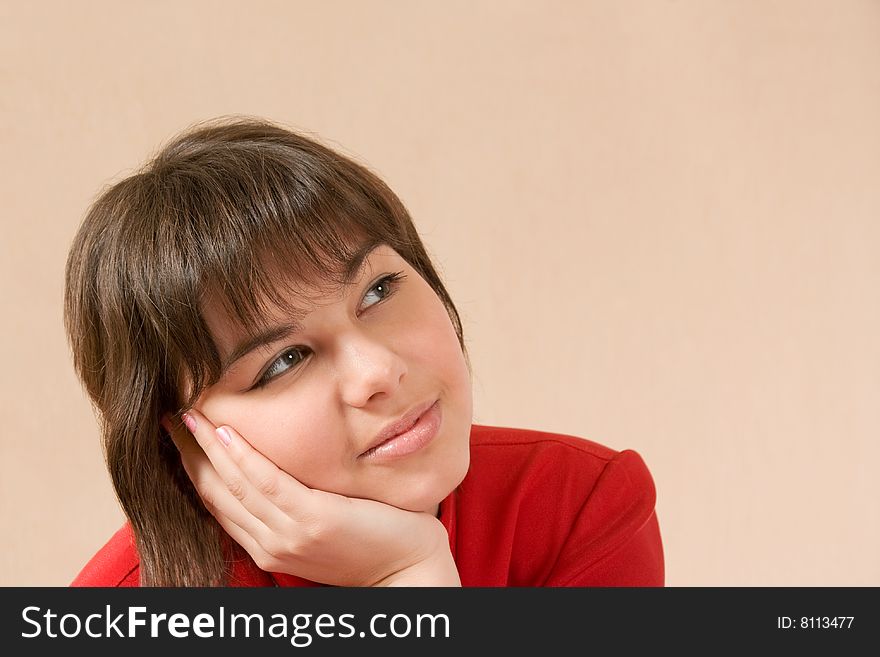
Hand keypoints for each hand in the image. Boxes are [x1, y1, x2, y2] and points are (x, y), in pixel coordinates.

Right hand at [166, 408, 459, 586]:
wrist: (409, 569)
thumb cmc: (370, 540)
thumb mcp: (320, 523)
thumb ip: (292, 503)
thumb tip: (274, 466)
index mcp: (266, 545)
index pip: (216, 502)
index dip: (192, 466)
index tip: (178, 434)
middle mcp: (269, 543)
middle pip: (215, 492)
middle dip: (189, 453)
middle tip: (169, 417)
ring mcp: (289, 534)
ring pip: (235, 485)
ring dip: (208, 448)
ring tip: (189, 414)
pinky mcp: (314, 520)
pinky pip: (269, 484)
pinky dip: (244, 458)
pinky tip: (225, 433)